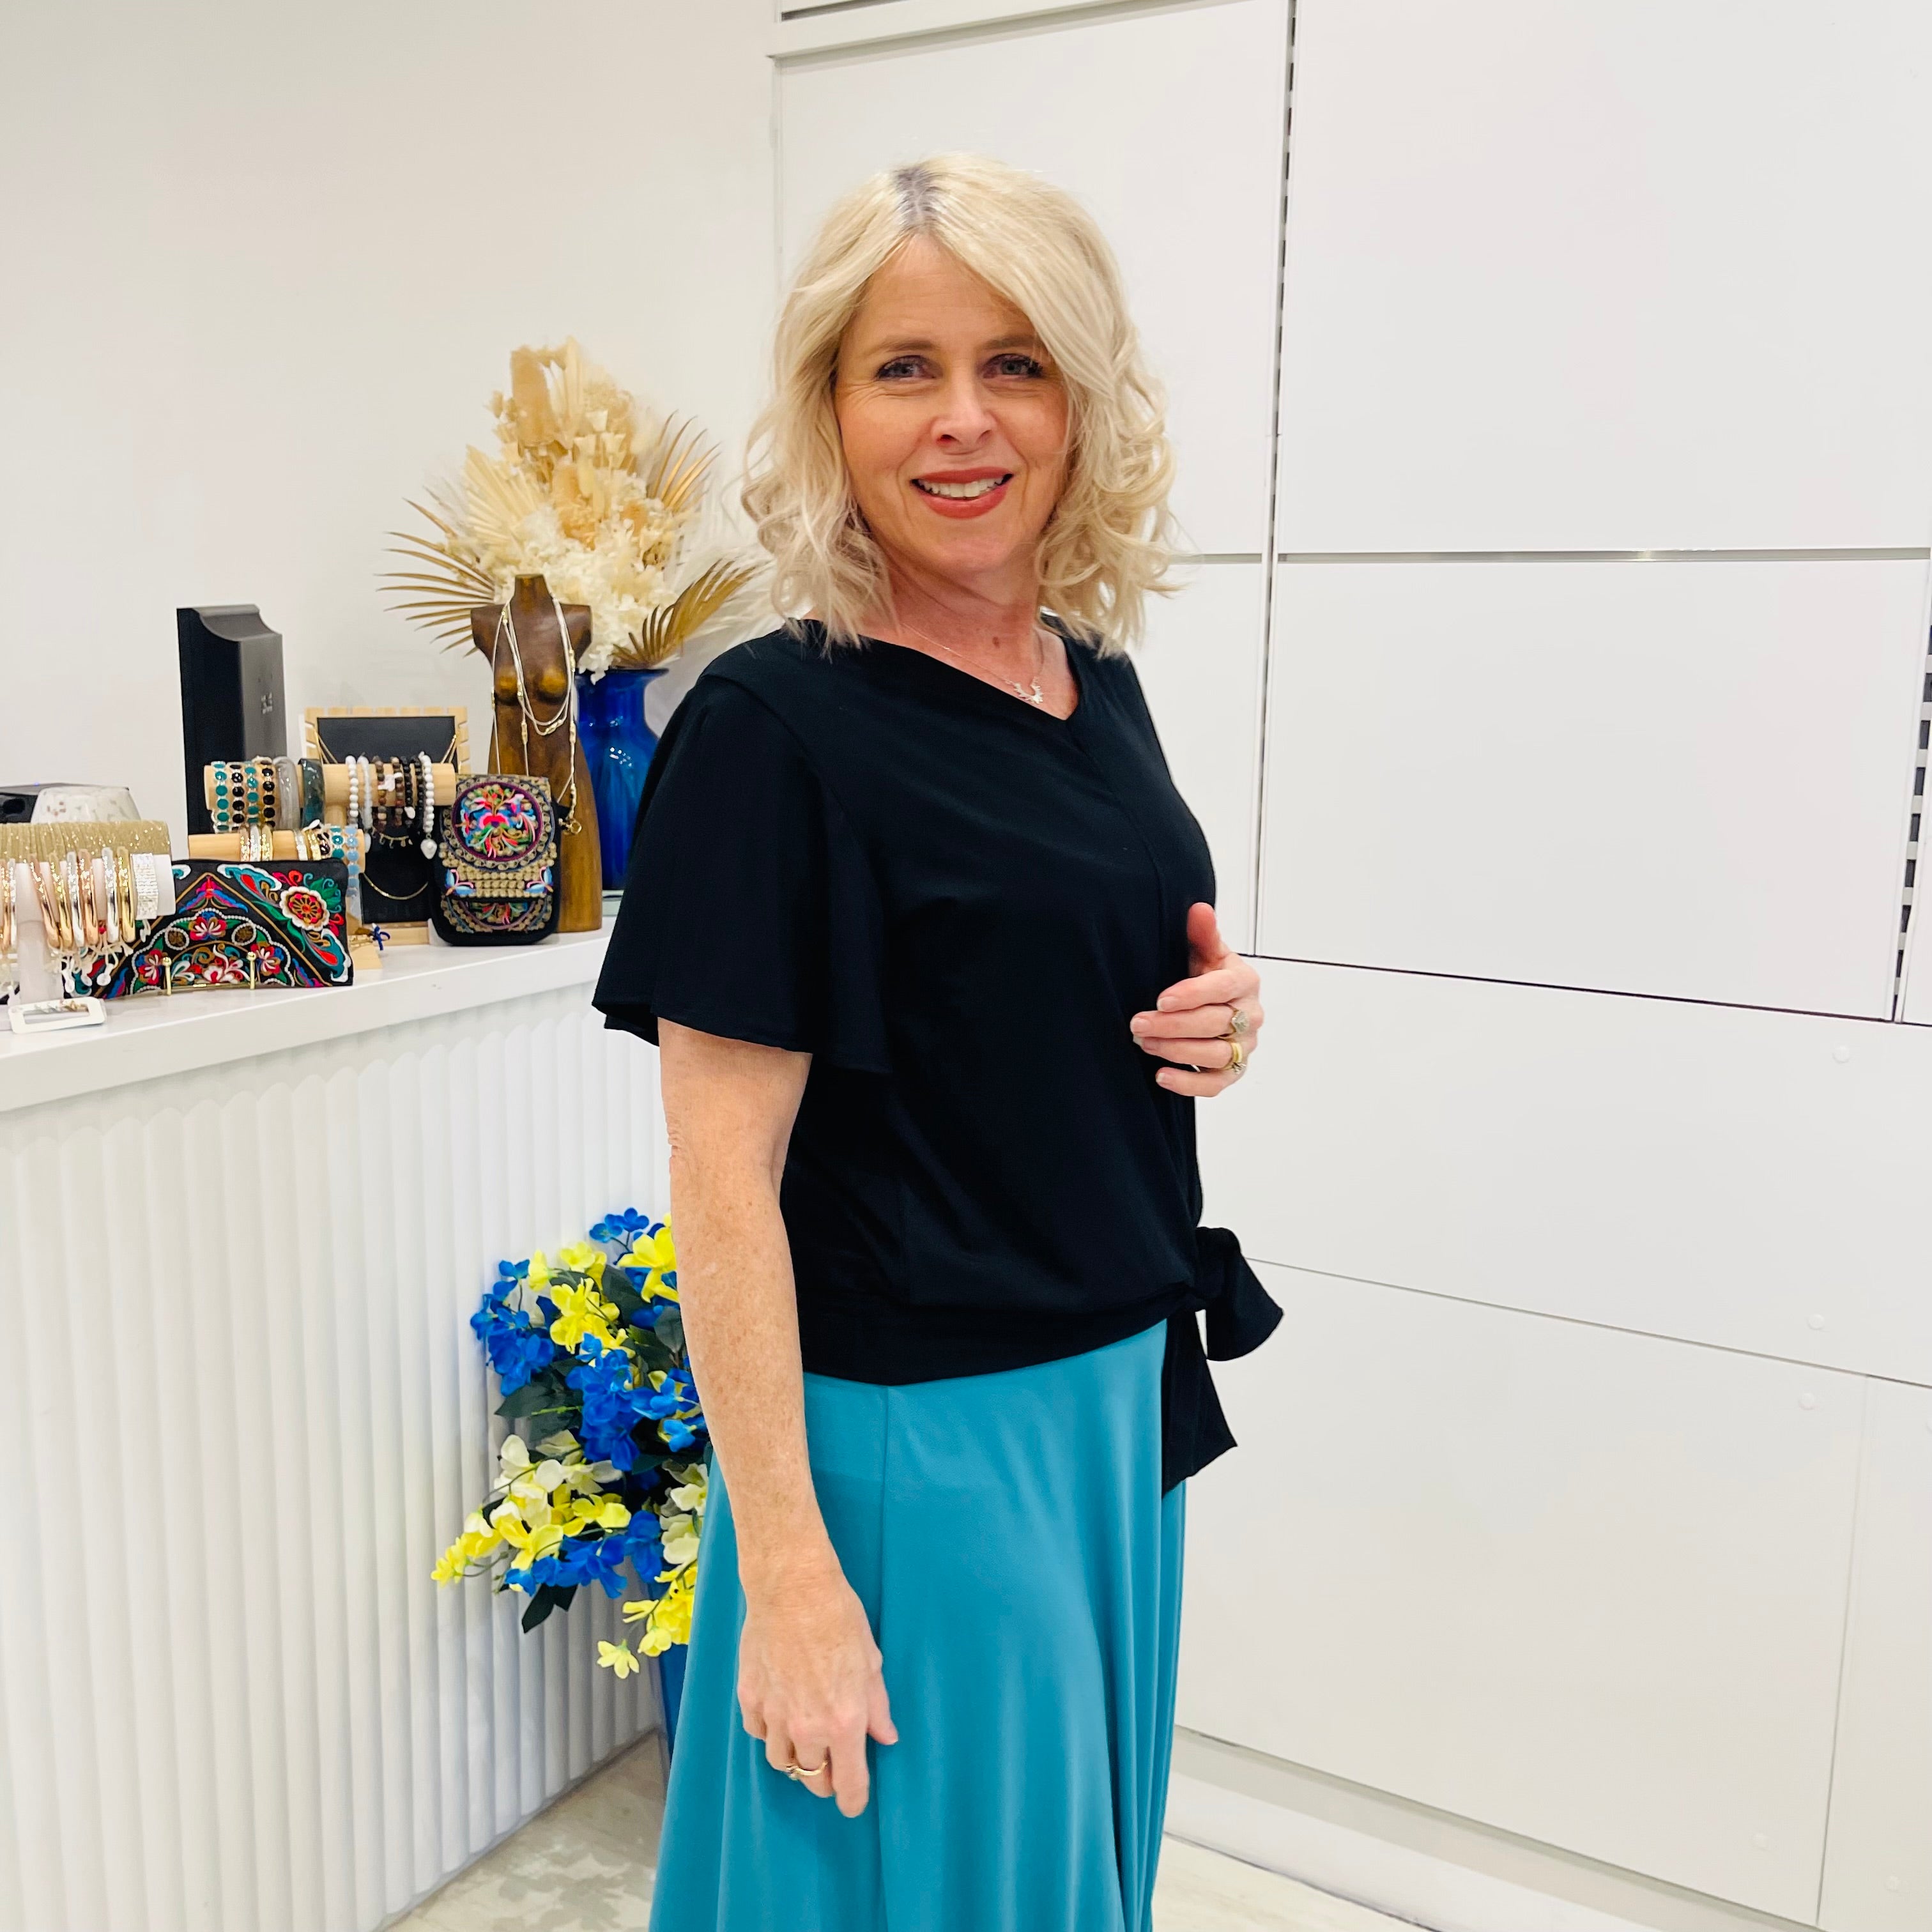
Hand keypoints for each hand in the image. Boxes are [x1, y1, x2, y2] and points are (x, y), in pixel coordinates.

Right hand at [737, 1554, 897, 1816]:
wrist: (792, 1587)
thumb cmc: (839, 1617)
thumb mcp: (871, 1661)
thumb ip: (877, 1707)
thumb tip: (885, 1736)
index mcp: (843, 1722)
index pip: (849, 1783)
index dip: (853, 1801)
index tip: (854, 1804)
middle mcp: (806, 1728)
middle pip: (813, 1779)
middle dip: (826, 1779)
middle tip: (833, 1764)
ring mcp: (773, 1715)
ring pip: (782, 1762)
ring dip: (796, 1758)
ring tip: (805, 1739)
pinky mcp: (749, 1698)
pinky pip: (758, 1733)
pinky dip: (769, 1732)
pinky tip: (779, 1714)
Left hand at [1128, 902, 1264, 1097]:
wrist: (1213, 1002)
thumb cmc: (1207, 975)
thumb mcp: (1204, 951)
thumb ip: (1202, 933)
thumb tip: (1198, 910)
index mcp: (1244, 981)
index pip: (1223, 989)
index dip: (1192, 995)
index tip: (1161, 1000)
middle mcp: (1250, 1015)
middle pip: (1215, 1024)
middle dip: (1174, 1025)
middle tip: (1138, 1023)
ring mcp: (1244, 1046)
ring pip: (1215, 1055)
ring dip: (1177, 1051)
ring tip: (1144, 1043)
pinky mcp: (1234, 1070)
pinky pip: (1216, 1084)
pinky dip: (1189, 1084)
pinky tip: (1161, 1075)